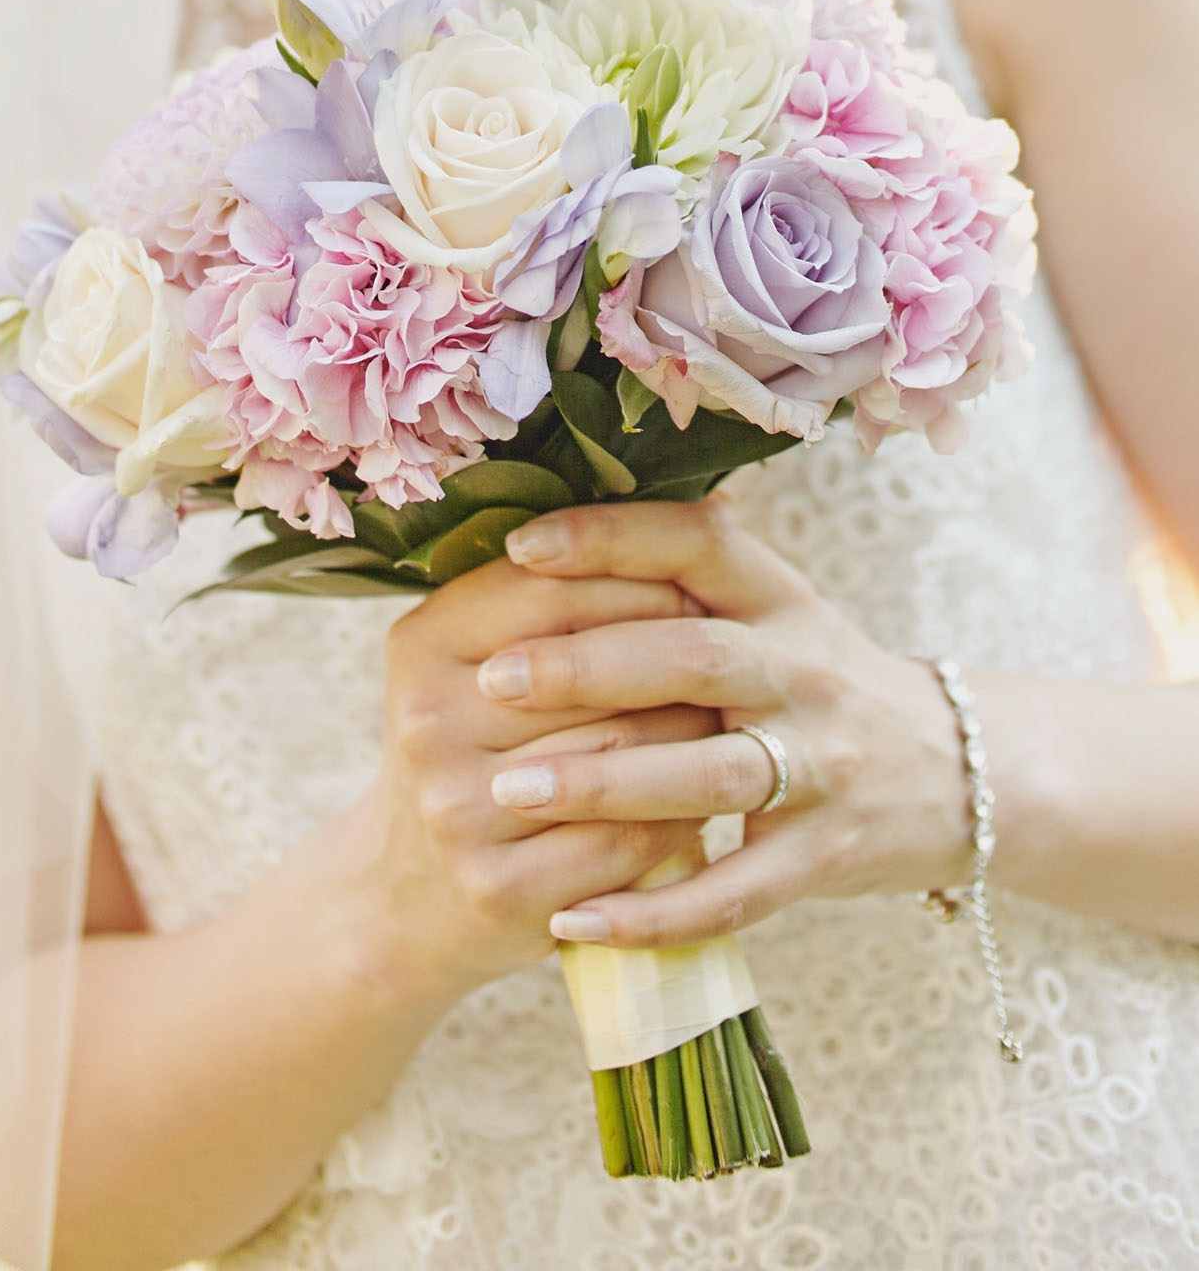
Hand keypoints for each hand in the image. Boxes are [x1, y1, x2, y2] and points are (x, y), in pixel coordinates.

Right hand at [348, 557, 717, 1004]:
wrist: (406, 894)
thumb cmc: (476, 747)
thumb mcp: (479, 657)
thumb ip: (564, 588)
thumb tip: (718, 507)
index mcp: (424, 642)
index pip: (554, 587)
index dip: (641, 582)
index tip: (700, 588)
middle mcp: (428, 722)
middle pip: (596, 669)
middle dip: (678, 661)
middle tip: (735, 658)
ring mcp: (459, 810)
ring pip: (622, 751)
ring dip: (693, 736)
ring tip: (734, 719)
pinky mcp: (499, 888)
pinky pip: (628, 838)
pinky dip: (681, 815)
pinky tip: (705, 798)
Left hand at [473, 494, 973, 947]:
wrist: (955, 773)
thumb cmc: (818, 681)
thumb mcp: (771, 609)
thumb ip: (684, 574)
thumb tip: (545, 529)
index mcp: (779, 598)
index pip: (695, 544)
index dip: (610, 539)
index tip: (522, 548)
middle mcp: (804, 670)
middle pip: (696, 657)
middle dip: (590, 666)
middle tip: (495, 679)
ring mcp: (822, 765)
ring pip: (711, 773)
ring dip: (608, 781)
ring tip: (511, 789)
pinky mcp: (827, 856)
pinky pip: (736, 890)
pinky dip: (654, 912)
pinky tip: (573, 921)